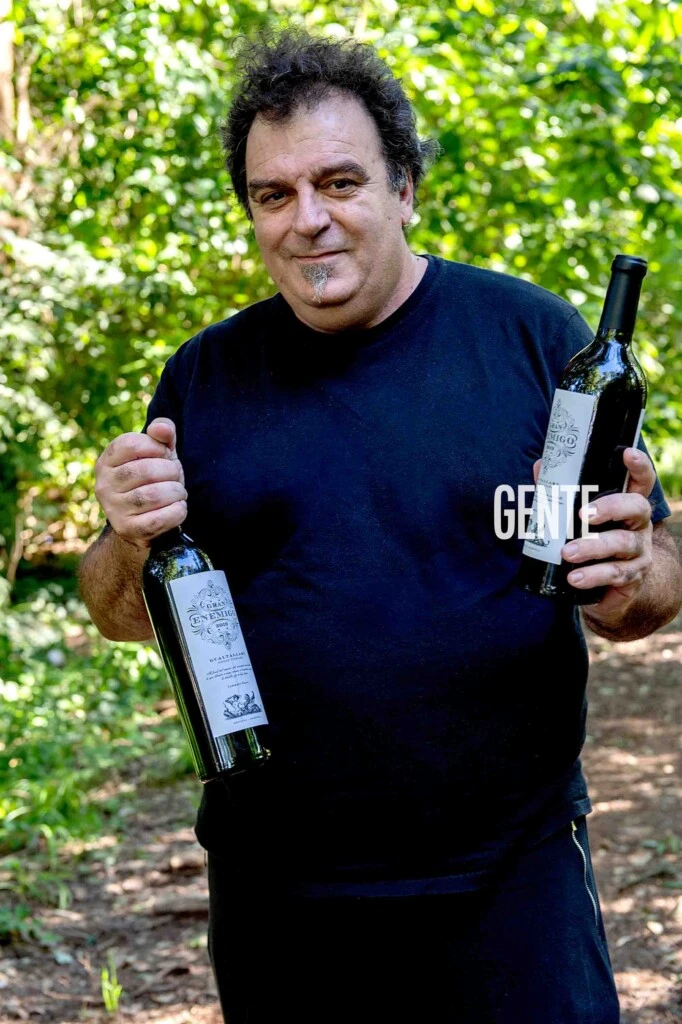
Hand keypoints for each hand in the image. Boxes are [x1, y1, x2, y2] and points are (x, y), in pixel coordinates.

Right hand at [94, 417, 186, 548]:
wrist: (145, 520)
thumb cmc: (154, 479)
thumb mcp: (159, 452)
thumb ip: (163, 434)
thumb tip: (162, 428)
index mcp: (106, 461)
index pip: (131, 443)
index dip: (156, 446)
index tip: (165, 455)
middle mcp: (104, 485)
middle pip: (146, 470)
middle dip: (171, 471)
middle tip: (176, 476)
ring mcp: (114, 509)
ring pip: (154, 495)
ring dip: (177, 492)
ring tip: (179, 492)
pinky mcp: (128, 529)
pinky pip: (160, 519)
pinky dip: (177, 511)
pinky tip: (179, 507)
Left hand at [532, 447, 653, 620]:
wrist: (612, 586)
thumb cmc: (593, 539)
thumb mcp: (580, 516)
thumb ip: (562, 492)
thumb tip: (540, 467)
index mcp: (629, 503)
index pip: (642, 480)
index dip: (639, 466)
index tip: (626, 454)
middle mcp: (639, 524)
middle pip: (636, 508)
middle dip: (611, 508)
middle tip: (583, 514)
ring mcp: (639, 551)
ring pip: (622, 544)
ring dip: (593, 547)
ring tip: (567, 553)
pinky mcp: (633, 576)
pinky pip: (616, 574)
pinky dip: (594, 576)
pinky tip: (575, 578)